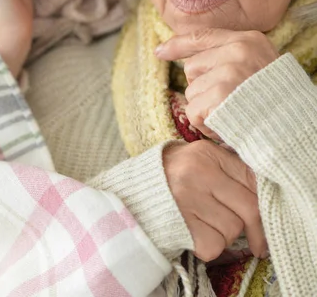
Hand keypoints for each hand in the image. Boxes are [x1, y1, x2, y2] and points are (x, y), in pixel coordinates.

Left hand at [156, 28, 277, 137]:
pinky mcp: (220, 95)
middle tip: (228, 101)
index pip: (203, 36)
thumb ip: (230, 57)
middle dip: (202, 87)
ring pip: (191, 91)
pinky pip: (193, 111)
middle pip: (192, 67)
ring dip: (205, 108)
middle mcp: (238, 51)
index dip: (178, 45)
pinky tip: (226, 125)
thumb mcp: (259, 66)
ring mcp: (229, 72)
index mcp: (248, 40)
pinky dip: (205, 124)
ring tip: (231, 113)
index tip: (160, 51)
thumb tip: (188, 60)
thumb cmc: (275, 101)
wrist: (294, 128)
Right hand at [163, 140, 266, 260]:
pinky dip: (211, 246)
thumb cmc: (171, 175)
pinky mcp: (181, 225)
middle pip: (248, 208)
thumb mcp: (198, 158)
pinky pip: (215, 245)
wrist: (130, 191)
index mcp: (206, 153)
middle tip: (258, 242)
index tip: (268, 215)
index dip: (264, 200)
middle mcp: (197, 173)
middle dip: (255, 228)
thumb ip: (228, 168)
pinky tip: (197, 233)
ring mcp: (188, 200)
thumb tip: (264, 192)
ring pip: (233, 229)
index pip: (251, 178)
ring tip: (206, 223)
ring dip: (226, 234)